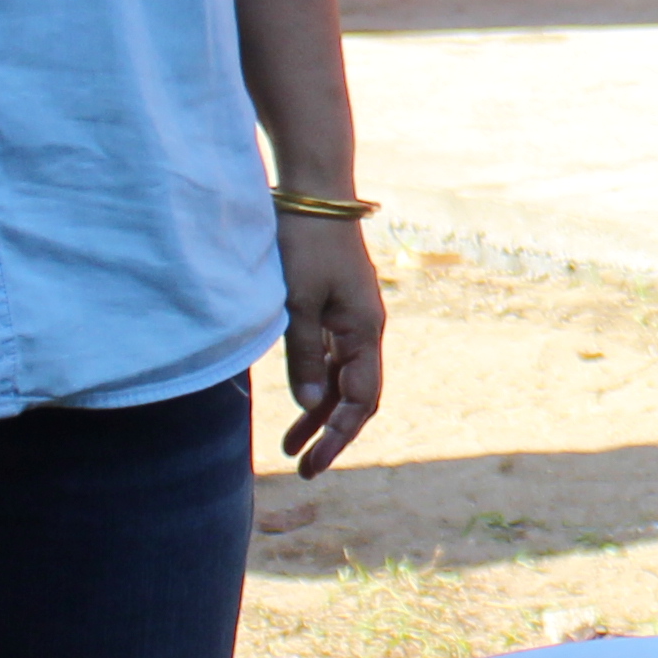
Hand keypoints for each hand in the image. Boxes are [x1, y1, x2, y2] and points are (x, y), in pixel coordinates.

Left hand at [277, 216, 387, 473]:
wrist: (314, 191)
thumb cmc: (305, 243)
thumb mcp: (298, 304)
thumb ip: (304, 357)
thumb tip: (312, 406)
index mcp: (365, 330)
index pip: (360, 399)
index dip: (339, 436)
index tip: (314, 464)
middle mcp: (367, 327)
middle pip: (357, 394)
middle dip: (332, 433)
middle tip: (304, 466)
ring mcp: (355, 316)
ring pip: (344, 377)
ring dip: (321, 411)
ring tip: (291, 444)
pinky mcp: (339, 304)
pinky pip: (335, 355)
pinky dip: (318, 381)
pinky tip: (300, 396)